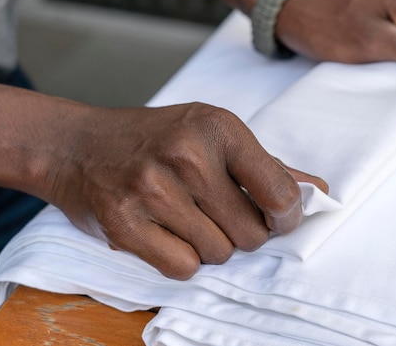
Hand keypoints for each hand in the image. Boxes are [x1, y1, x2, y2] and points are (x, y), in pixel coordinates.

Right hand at [46, 103, 327, 279]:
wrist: (77, 146)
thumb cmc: (153, 139)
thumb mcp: (210, 133)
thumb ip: (265, 165)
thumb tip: (318, 192)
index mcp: (217, 127)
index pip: (279, 191)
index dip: (286, 216)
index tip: (278, 218)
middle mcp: (185, 155)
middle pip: (251, 234)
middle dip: (243, 233)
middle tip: (218, 214)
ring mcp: (151, 190)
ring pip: (218, 254)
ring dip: (210, 245)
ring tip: (187, 218)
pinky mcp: (124, 224)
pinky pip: (183, 267)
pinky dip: (181, 259)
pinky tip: (166, 233)